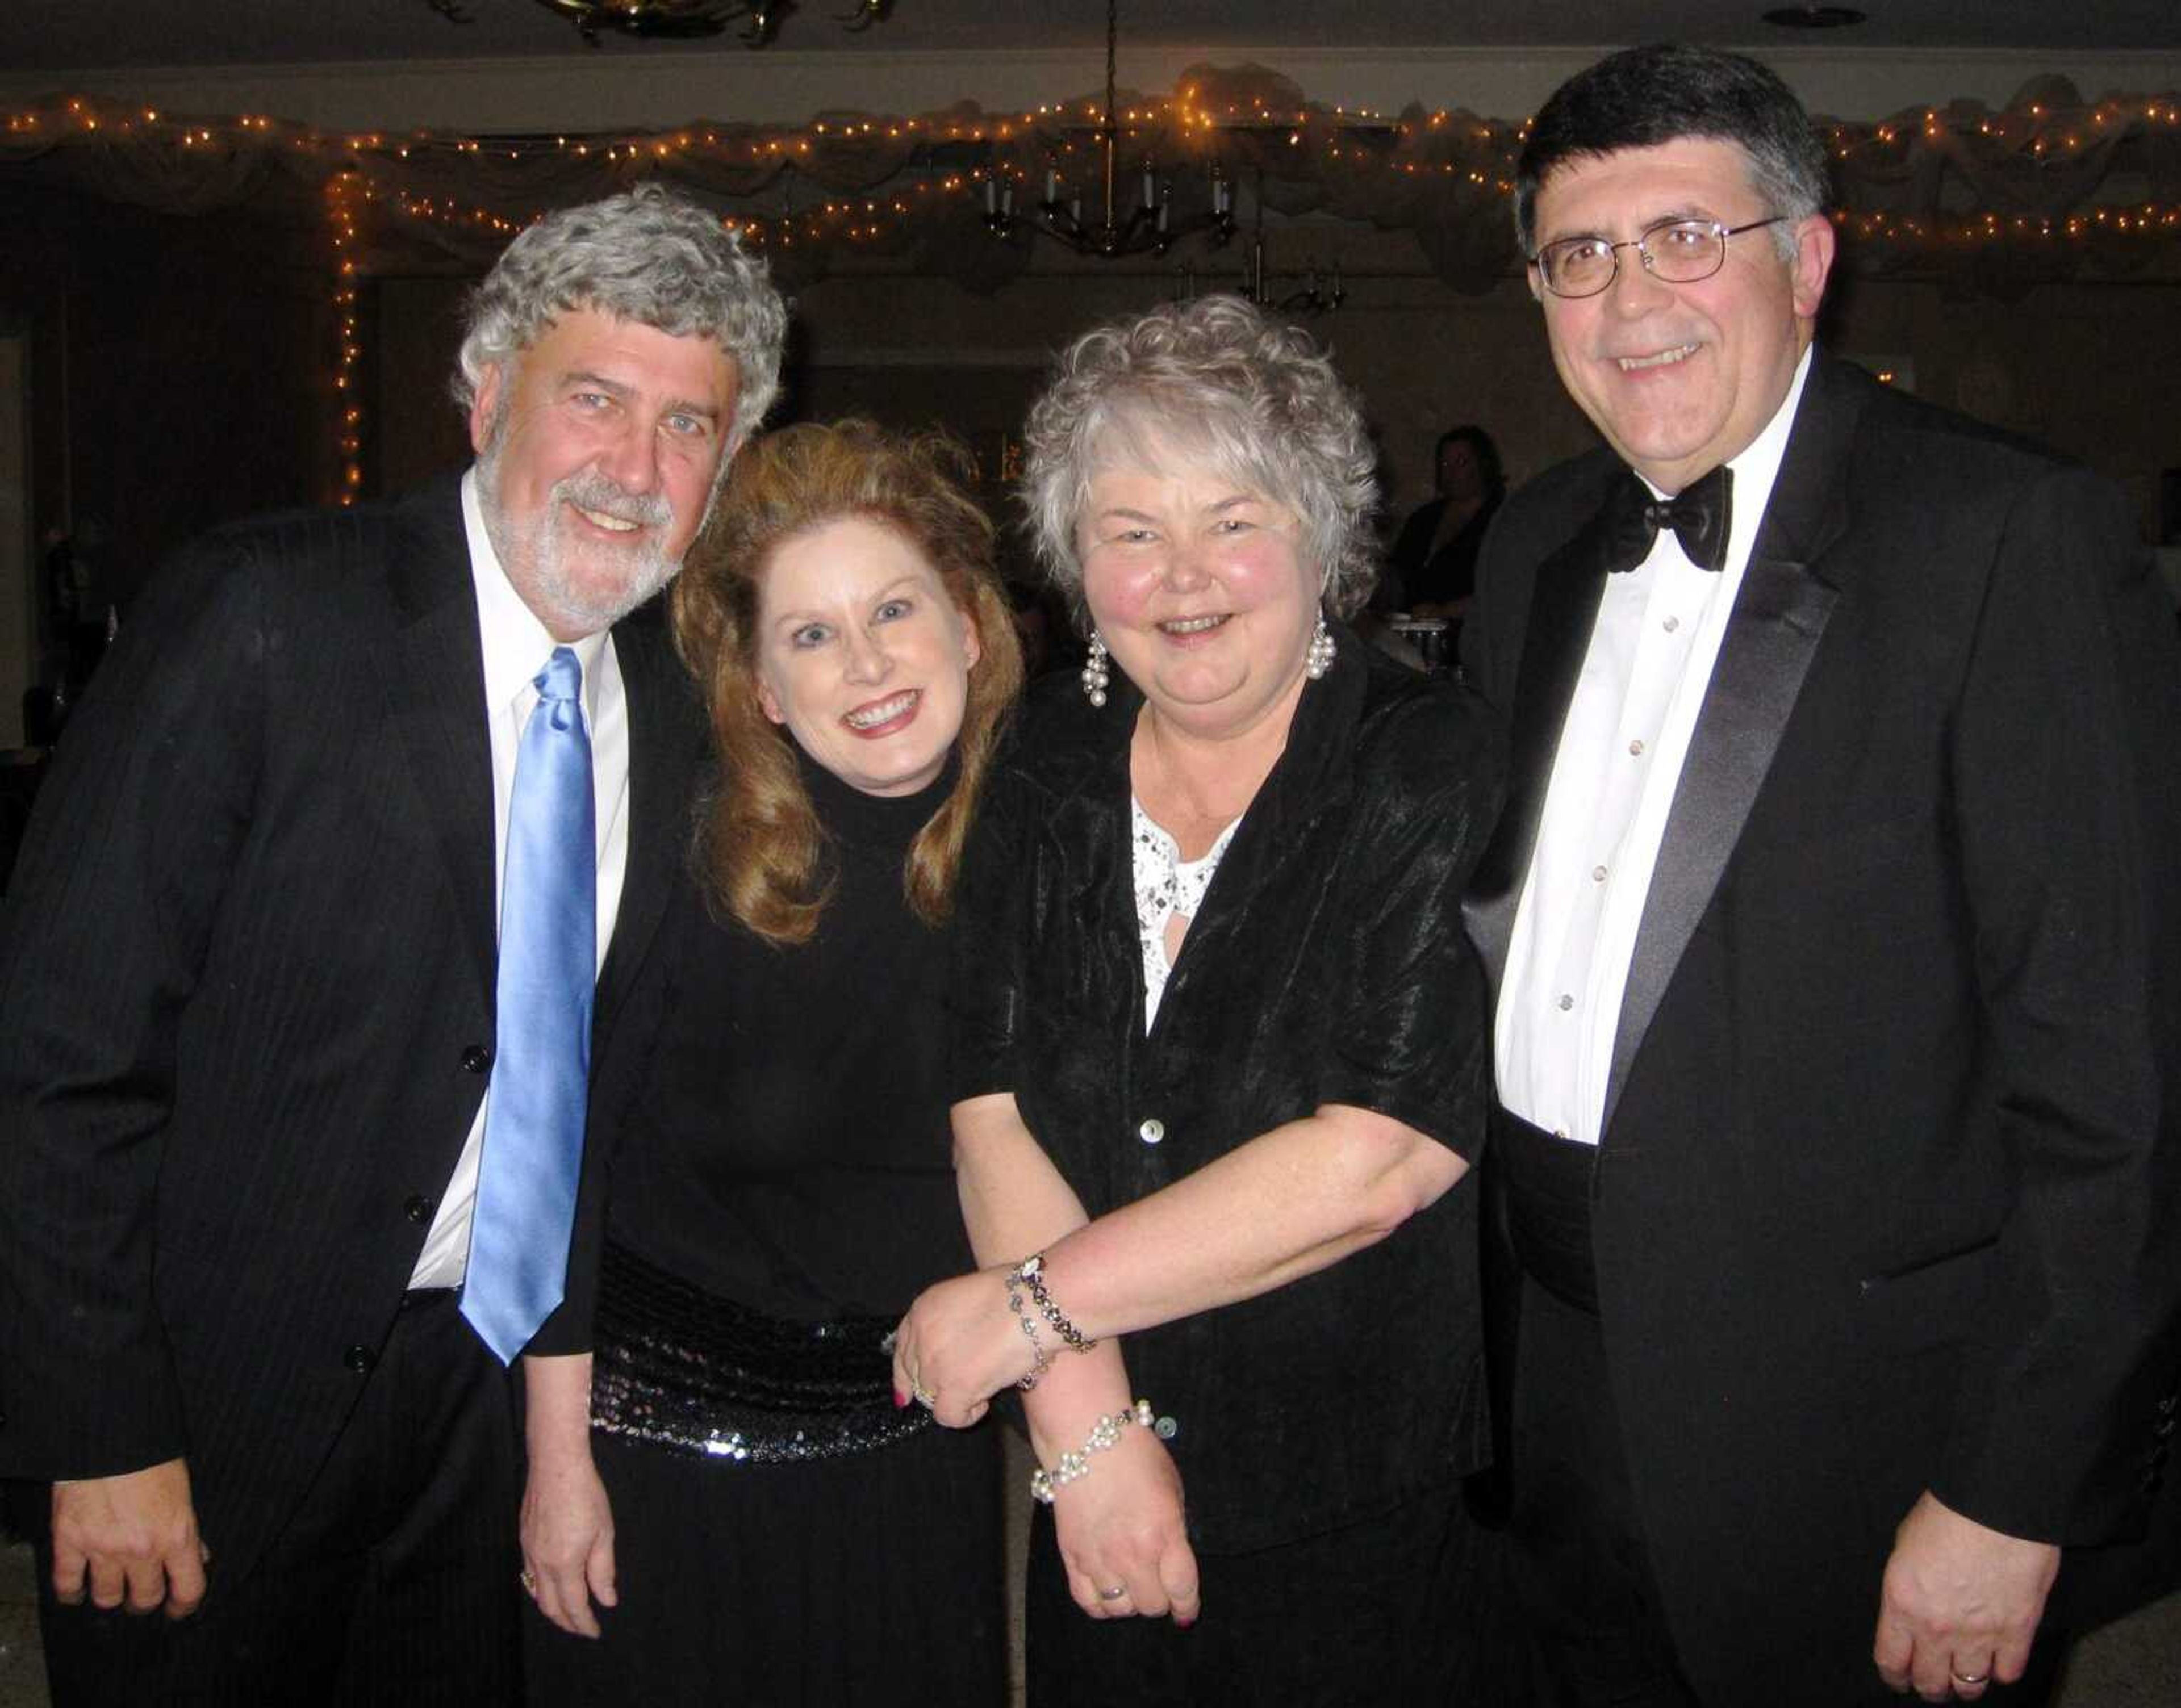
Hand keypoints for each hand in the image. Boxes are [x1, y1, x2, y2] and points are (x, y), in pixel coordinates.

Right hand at [51, 1458, 209, 1618]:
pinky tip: (77, 1590)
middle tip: (142, 1593)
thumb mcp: (183, 1491)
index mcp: (177, 1535)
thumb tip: (198, 1556)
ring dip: (110, 1595)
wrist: (111, 1434)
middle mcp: (141, 1549)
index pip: (188, 1589)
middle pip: (144, 1599)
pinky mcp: (69, 1541)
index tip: (178, 1609)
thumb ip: (187, 1529)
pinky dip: (71, 1592)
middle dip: (144, 1599)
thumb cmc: (153, 1455)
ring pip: (106, 1598)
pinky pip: (67, 1584)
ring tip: (111, 1587)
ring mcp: (102, 1548)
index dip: (184, 1605)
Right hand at [520, 1445, 617, 1637]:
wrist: (555, 1464)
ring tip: (568, 1613)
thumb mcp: (604, 1533)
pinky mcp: (523, 1539)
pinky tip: (550, 1586)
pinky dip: (540, 1589)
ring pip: (536, 1593)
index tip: (595, 1631)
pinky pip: (528, 1575)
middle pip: (549, 1606)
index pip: (573, 1606)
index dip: (584, 1623)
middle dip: (566, 1622)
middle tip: (582, 1628)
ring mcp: (528, 1551)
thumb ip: (603, 1570)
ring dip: (551, 1608)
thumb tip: (606, 1600)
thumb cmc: (586, 1495)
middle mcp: (540, 1563)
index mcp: (564, 1564)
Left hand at [891, 1265, 1031, 1428]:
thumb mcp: (964, 1297)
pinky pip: (949, 1416)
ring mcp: (934, 1364)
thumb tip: (949, 1352)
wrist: (1035, 1304)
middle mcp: (921, 1337)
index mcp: (922, 1310)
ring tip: (984, 1384)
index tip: (908, 1393)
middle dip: (939, 1384)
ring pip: (932, 1398)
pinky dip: (966, 1415)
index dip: (905, 1374)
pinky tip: (984, 1402)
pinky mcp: (955, 1388)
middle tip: (969, 1379)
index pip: (902, 1349)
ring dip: (956, 1396)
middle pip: (918, 1377)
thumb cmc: (1015, 1295)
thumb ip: (946, 1322)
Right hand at [1048, 1427, 1200, 1624]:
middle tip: (1157, 1583)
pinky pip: (1088, 1601)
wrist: (1086, 1435)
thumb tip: (1174, 1564)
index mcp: (1163, 1534)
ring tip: (1131, 1582)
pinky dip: (1101, 1603)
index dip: (1187, 1606)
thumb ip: (1175, 1532)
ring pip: (1120, 1609)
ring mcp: (1098, 1558)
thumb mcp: (1172, 1489)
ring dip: (1130, 1600)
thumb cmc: (1136, 1454)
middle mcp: (1131, 1553)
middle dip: (1160, 1599)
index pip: (1182, 1590)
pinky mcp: (1072, 1556)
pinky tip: (1108, 1588)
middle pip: (1151, 1606)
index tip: (1186, 1610)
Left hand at [1873, 1490, 2059, 1700]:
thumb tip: (1911, 1608)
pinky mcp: (2016, 1632)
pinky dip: (2002, 1672)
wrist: (1996, 1504)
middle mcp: (1937, 1628)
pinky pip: (2008, 1672)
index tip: (1899, 1678)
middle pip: (1930, 1682)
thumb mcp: (1904, 1546)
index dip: (1894, 1676)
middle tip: (1932, 1683)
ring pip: (1969, 1686)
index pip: (1891, 1661)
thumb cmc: (1948, 1514)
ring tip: (1964, 1678)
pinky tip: (1997, 1662)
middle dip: (1929, 1687)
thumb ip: (1906, 1587)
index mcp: (1902, 1604)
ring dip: (1965, 1686)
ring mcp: (1979, 1634)